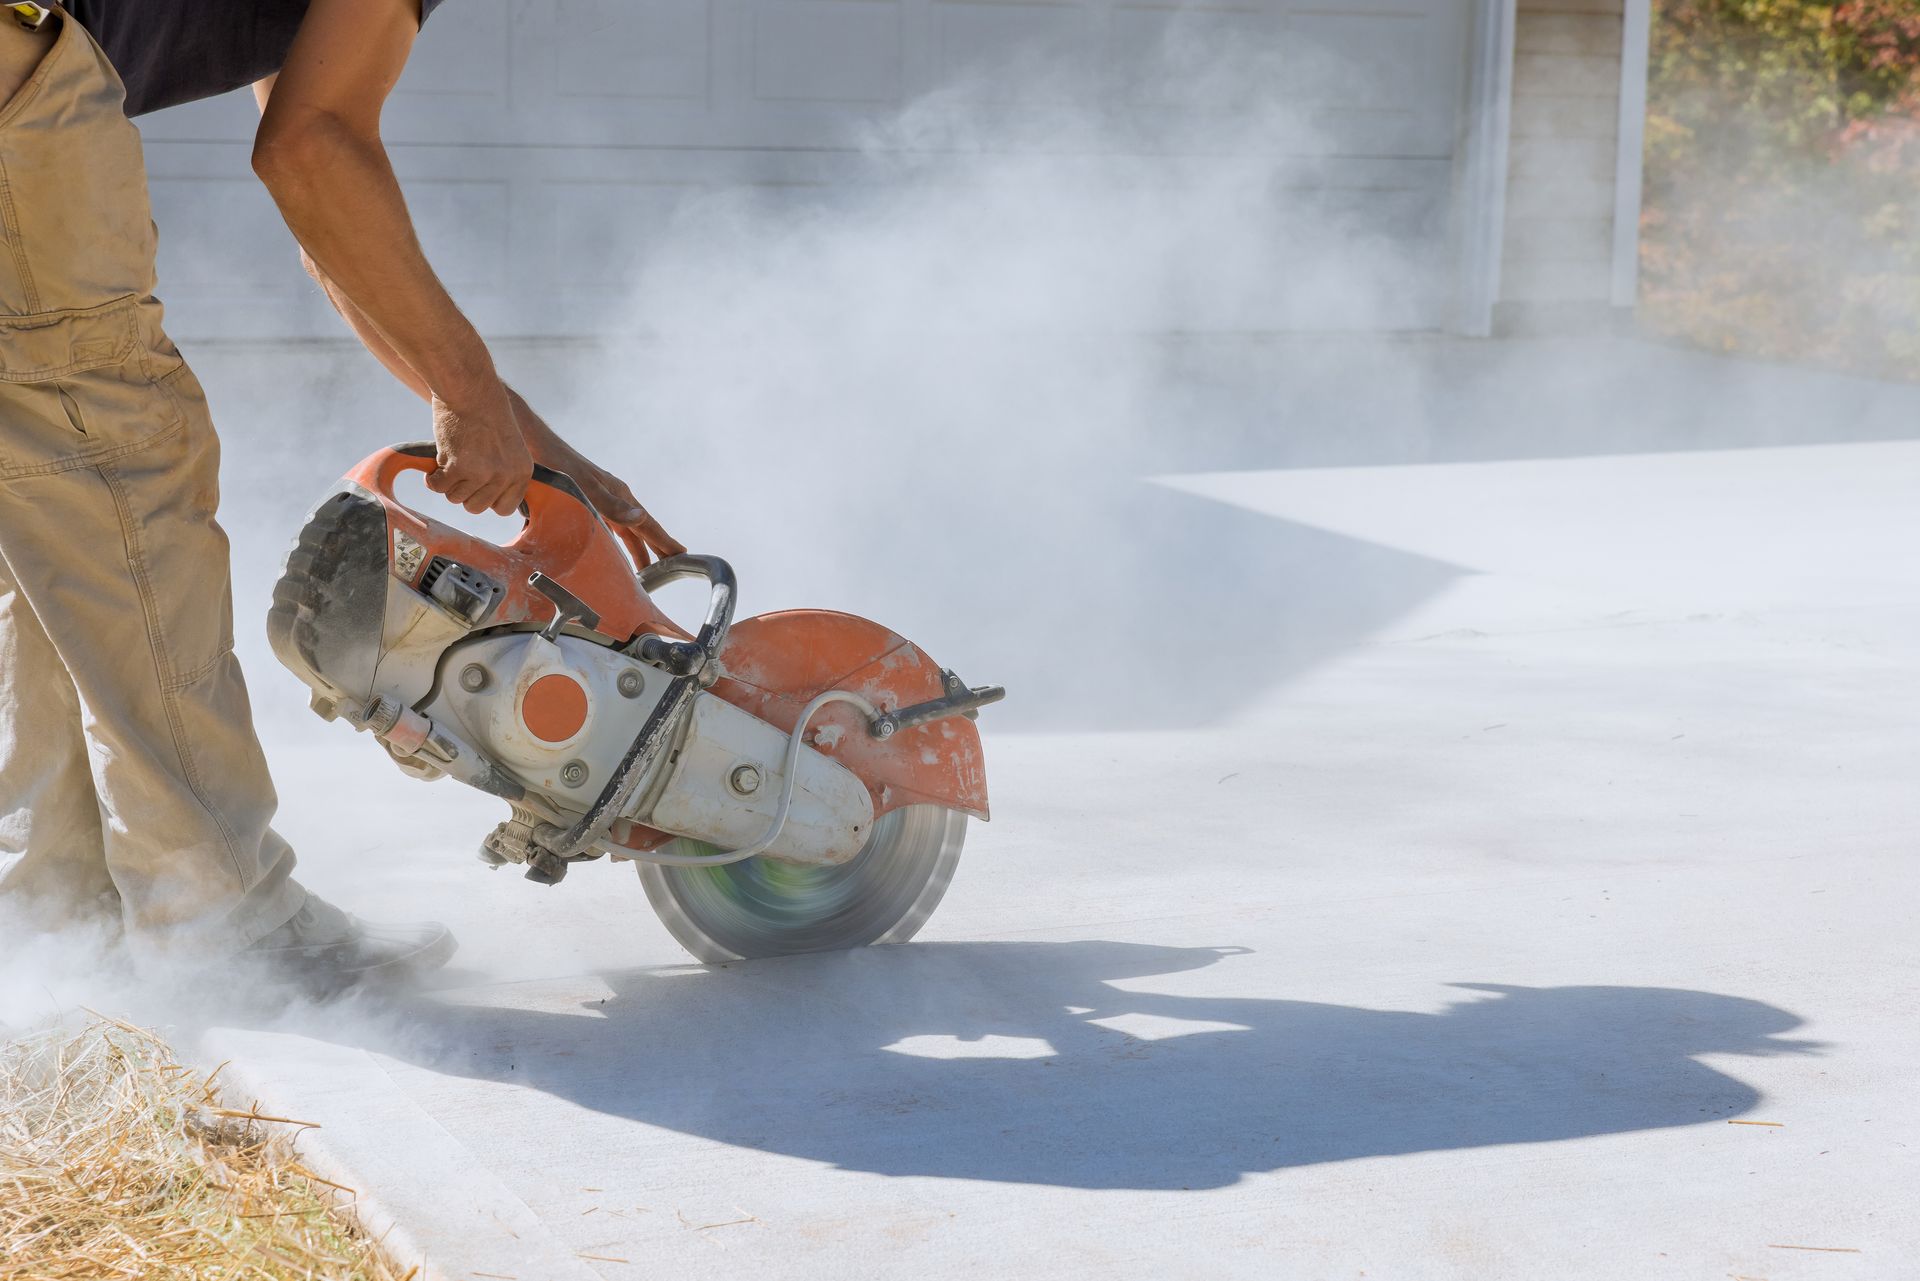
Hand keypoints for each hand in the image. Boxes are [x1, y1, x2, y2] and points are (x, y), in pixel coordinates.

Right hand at [426, 388, 533, 514]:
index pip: (504, 508)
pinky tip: (435, 464)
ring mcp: (481, 473)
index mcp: (522, 471)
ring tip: (450, 461)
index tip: (478, 485)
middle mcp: (504, 475)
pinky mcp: (457, 467)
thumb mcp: (508, 445)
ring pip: (455, 498)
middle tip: (460, 469)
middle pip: (476, 507)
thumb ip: (504, 472)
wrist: (470, 389)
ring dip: (448, 483)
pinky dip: (432, 479)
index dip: (487, 498)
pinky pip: (438, 487)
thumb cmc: (486, 412)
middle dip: (464, 491)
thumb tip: (490, 501)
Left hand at [563, 450, 685, 567]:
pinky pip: (611, 528)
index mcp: (620, 495)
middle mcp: (615, 498)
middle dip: (657, 547)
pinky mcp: (587, 502)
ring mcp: (602, 500)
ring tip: (647, 567)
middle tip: (672, 564)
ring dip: (638, 547)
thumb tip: (641, 518)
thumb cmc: (561, 466)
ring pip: (626, 530)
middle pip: (641, 529)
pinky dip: (619, 542)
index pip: (648, 524)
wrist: (537, 447)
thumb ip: (613, 506)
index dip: (664, 540)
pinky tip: (615, 549)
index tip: (681, 554)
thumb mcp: (588, 488)